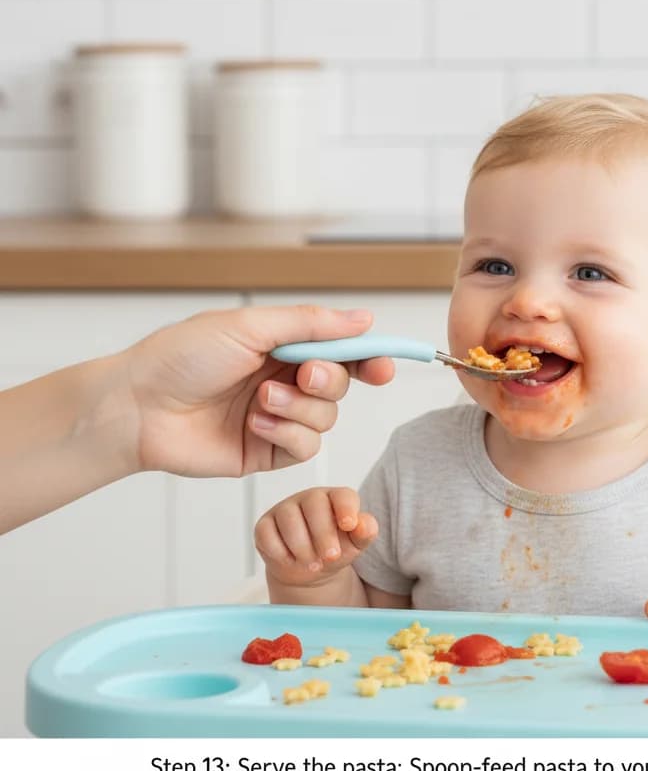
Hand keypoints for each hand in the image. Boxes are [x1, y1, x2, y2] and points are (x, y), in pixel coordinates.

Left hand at [123, 305, 394, 476]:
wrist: (139, 408)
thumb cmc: (182, 357)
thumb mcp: (250, 327)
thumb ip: (311, 324)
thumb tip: (364, 320)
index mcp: (281, 344)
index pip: (341, 349)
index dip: (368, 357)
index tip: (385, 365)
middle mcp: (284, 378)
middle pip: (341, 383)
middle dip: (330, 379)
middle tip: (305, 372)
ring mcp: (277, 416)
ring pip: (327, 417)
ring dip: (300, 407)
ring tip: (261, 400)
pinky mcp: (267, 450)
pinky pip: (306, 447)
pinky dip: (287, 432)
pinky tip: (256, 423)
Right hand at [255, 487, 376, 590]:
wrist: (311, 568)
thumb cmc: (335, 549)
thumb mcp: (356, 544)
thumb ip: (365, 532)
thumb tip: (364, 524)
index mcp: (335, 498)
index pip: (342, 495)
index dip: (346, 508)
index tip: (349, 525)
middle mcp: (310, 498)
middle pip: (314, 505)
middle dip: (324, 534)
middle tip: (331, 556)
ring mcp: (285, 509)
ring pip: (289, 519)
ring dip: (302, 546)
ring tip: (313, 564)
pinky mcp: (265, 525)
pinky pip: (266, 533)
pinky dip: (280, 551)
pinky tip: (291, 560)